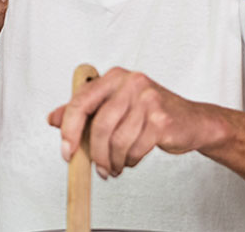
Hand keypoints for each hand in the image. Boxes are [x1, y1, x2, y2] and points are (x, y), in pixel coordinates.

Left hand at [47, 67, 218, 179]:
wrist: (192, 121)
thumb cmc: (150, 113)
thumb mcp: (114, 106)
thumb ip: (84, 110)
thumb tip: (52, 118)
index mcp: (114, 76)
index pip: (80, 101)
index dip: (69, 129)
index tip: (66, 151)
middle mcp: (130, 82)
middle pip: (100, 126)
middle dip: (95, 154)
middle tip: (96, 169)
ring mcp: (148, 99)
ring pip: (117, 140)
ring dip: (113, 161)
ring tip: (114, 167)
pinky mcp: (161, 119)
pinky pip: (135, 148)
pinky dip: (129, 160)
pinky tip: (130, 160)